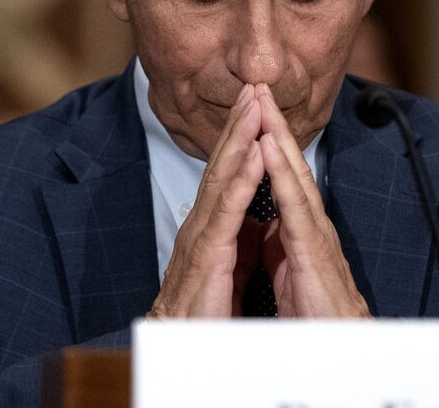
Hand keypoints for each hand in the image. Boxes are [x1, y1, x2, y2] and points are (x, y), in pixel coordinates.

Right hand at [148, 83, 265, 316]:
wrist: (182, 351)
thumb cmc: (203, 314)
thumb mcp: (227, 268)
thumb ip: (239, 240)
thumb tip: (254, 220)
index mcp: (210, 227)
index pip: (227, 174)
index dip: (241, 139)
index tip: (256, 107)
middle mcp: (201, 225)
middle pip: (222, 165)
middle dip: (239, 124)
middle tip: (254, 87)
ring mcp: (201, 237)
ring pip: (222, 178)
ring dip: (240, 138)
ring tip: (255, 105)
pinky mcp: (207, 256)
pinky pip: (228, 210)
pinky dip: (243, 178)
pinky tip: (256, 152)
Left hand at [256, 84, 369, 317]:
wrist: (338, 351)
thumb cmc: (316, 316)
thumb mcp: (286, 273)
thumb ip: (275, 246)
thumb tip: (263, 227)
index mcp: (298, 228)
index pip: (280, 175)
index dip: (265, 142)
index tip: (250, 110)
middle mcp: (309, 223)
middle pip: (288, 164)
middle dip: (272, 123)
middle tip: (258, 85)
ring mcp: (315, 234)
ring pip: (294, 174)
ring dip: (277, 135)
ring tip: (262, 101)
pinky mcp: (314, 251)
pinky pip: (294, 205)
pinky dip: (281, 173)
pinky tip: (266, 147)